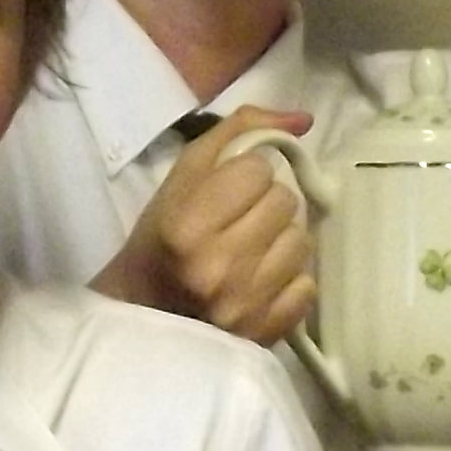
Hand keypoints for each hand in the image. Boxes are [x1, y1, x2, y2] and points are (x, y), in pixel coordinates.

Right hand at [89, 106, 316, 344]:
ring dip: (281, 240)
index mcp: (189, 225)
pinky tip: (261, 281)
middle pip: (284, 202)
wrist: (143, 316)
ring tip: (252, 250)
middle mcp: (218, 266)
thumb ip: (239, 133)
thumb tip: (303, 119)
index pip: (258, 170)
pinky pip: (307, 287)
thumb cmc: (160, 240)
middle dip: (266, 205)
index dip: (245, 175)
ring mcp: (244, 304)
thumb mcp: (182, 178)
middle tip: (240, 221)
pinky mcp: (265, 331)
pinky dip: (289, 280)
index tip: (226, 192)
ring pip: (302, 241)